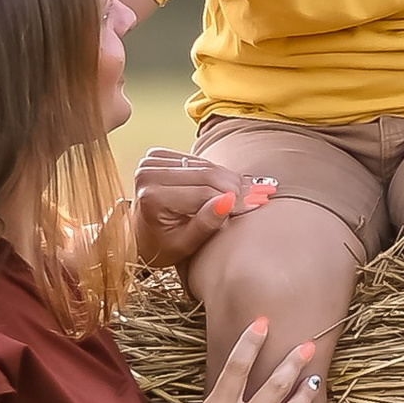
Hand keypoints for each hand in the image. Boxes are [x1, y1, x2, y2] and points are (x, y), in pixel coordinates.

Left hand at [132, 149, 274, 270]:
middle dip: (237, 185)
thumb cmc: (161, 246)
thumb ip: (205, 224)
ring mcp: (152, 161)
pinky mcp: (158, 155)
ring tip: (257, 187)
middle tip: (264, 192)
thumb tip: (229, 202)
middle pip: (205, 174)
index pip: (202, 192)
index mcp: (152, 196)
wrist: (139, 235)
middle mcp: (148, 173)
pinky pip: (197, 162)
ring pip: (204, 166)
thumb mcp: (184, 246)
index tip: (259, 204)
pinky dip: (218, 173)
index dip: (233, 199)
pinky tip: (237, 182)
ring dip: (231, 178)